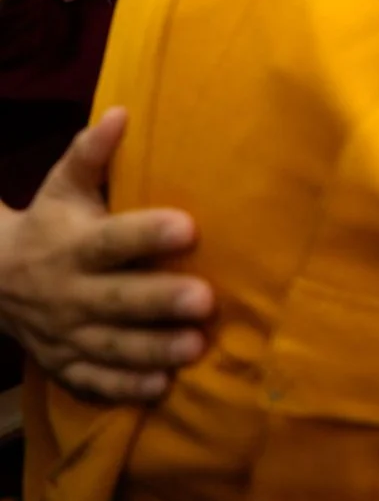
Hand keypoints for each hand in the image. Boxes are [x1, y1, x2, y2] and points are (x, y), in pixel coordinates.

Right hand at [0, 108, 211, 401]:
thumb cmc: (50, 224)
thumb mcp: (62, 187)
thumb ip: (90, 154)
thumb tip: (120, 112)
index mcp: (73, 245)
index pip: (112, 240)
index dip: (148, 234)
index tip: (190, 228)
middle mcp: (69, 292)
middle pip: (117, 298)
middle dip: (159, 300)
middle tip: (205, 300)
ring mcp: (66, 333)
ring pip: (112, 346)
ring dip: (152, 350)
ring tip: (195, 347)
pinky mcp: (66, 364)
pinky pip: (94, 381)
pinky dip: (124, 388)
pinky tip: (161, 388)